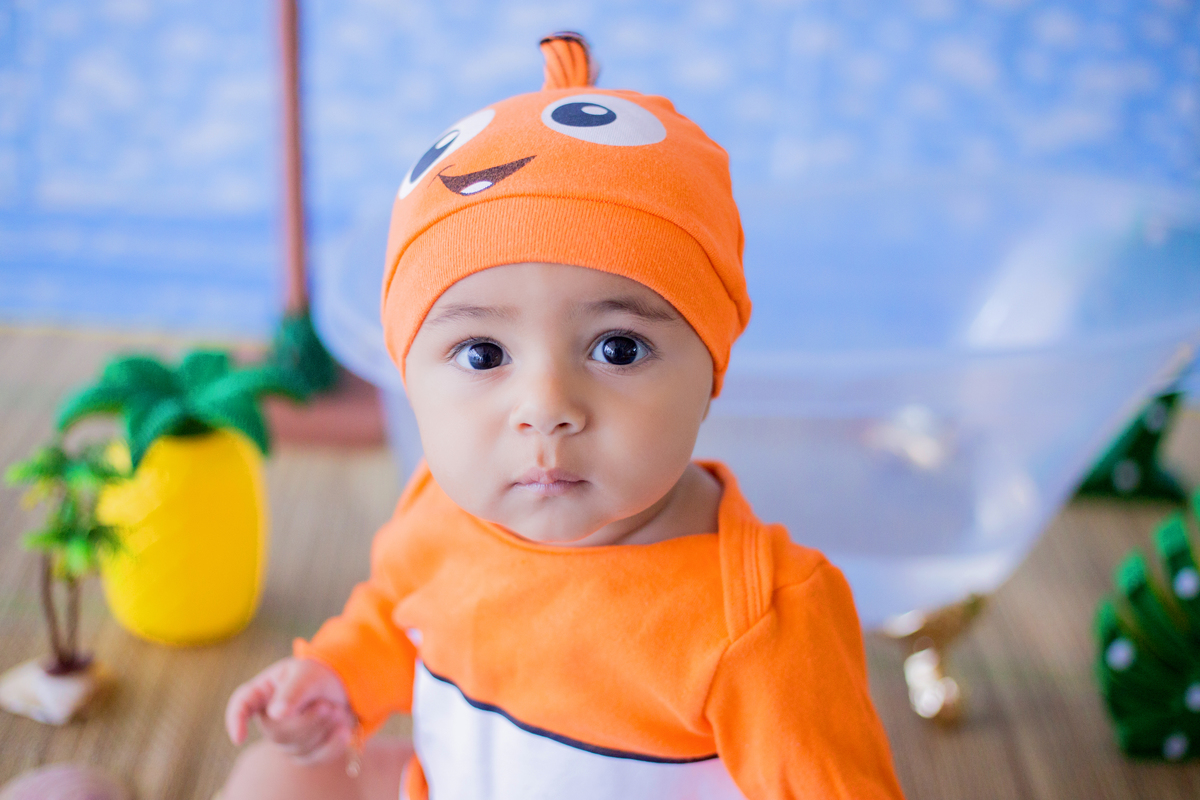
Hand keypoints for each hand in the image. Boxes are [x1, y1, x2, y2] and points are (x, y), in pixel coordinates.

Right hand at [225, 657, 356, 764]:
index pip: (241, 705)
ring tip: (337, 709)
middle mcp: (269, 718)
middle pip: (276, 732)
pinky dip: (332, 744)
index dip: (236, 721)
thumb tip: (277, 714)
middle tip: (328, 705)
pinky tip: (343, 730)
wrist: (345, 688)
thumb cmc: (320, 674)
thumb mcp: (308, 674)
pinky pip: (314, 758)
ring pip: (296, 747)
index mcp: (263, 692)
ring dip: (322, 728)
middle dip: (307, 720)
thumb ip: (294, 691)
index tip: (239, 738)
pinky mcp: (304, 753)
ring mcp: (285, 739)